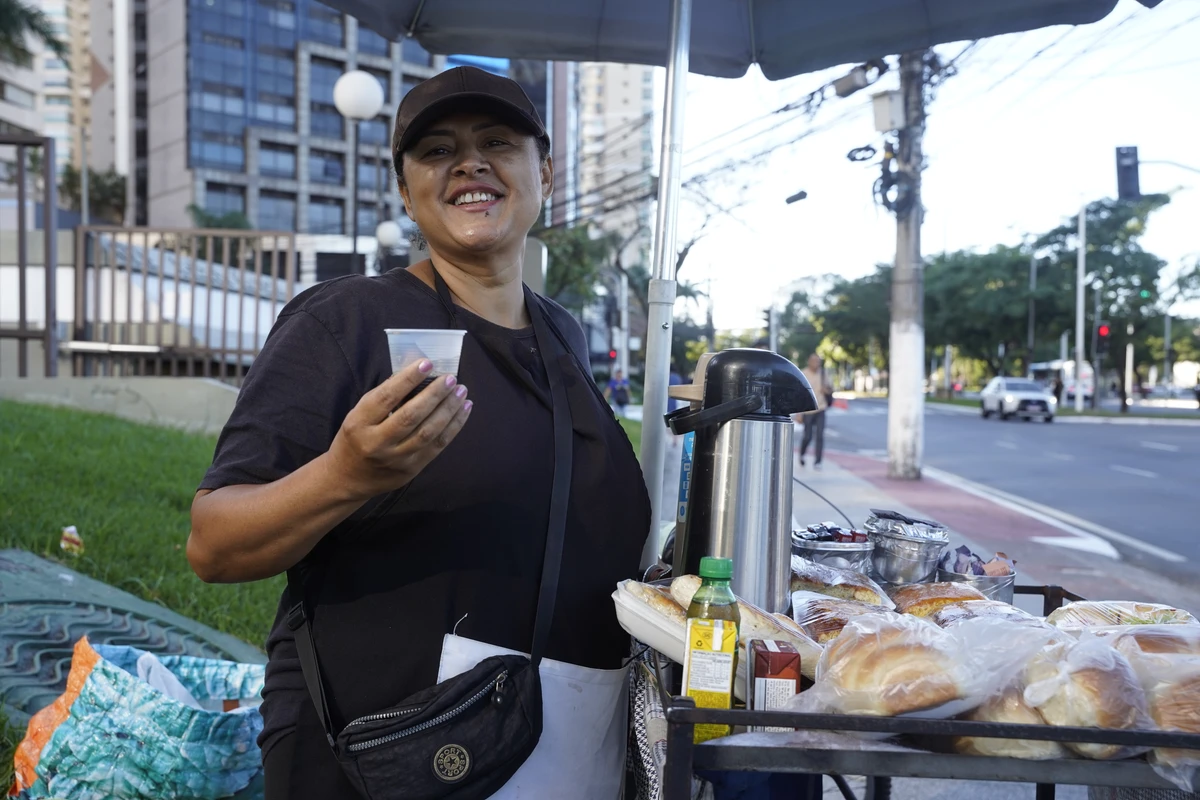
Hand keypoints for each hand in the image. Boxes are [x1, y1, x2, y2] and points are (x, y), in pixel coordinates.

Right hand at [327, 359, 471, 499]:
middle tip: (450, 378)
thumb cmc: (356, 438)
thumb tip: (416, 371)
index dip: (408, 379)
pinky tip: (464, 409)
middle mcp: (377, 442)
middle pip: (410, 416)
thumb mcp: (359, 414)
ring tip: (461, 392)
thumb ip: (385, 396)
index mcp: (359, 423)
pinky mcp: (412, 469)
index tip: (427, 363)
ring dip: (448, 409)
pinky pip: (438, 446)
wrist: (348, 478)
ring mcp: (396, 458)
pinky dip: (454, 426)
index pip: (386, 398)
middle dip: (434, 395)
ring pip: (428, 432)